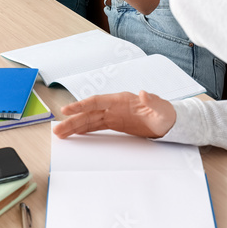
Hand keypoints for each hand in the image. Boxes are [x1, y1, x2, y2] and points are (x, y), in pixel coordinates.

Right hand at [53, 91, 176, 138]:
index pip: (97, 101)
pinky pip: (96, 126)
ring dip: (74, 126)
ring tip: (60, 133)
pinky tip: (74, 134)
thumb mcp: (161, 108)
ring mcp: (113, 115)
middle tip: (57, 128)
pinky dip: (84, 130)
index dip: (81, 105)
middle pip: (89, 112)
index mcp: (121, 100)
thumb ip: (152, 101)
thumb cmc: (165, 113)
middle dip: (72, 120)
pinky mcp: (115, 123)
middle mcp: (114, 106)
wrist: (169, 122)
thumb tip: (143, 93)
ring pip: (89, 120)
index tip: (67, 110)